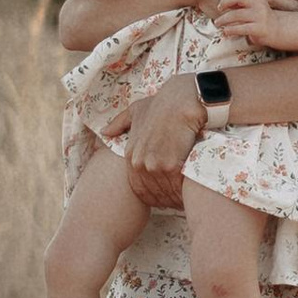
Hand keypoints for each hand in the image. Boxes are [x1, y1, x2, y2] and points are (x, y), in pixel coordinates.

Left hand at [123, 80, 205, 208]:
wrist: (182, 98)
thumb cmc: (162, 103)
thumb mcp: (136, 111)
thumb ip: (120, 123)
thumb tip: (104, 132)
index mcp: (130, 155)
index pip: (140, 189)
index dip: (155, 195)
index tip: (168, 195)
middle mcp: (139, 163)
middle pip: (155, 194)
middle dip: (168, 199)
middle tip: (181, 199)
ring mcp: (154, 165)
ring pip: (167, 193)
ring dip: (178, 197)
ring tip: (189, 196)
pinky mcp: (171, 166)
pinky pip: (177, 187)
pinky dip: (185, 191)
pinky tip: (193, 189)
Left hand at [214, 0, 285, 37]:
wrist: (278, 30)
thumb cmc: (260, 17)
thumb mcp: (254, 5)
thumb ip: (241, 2)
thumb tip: (222, 4)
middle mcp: (258, 3)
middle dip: (225, 1)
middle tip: (219, 8)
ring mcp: (260, 16)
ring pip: (237, 14)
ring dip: (223, 19)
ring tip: (218, 23)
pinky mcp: (260, 29)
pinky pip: (241, 28)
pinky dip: (230, 30)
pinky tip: (225, 31)